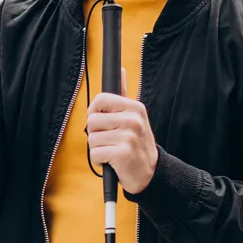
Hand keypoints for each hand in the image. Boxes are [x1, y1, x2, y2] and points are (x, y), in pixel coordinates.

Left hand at [86, 68, 158, 194]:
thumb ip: (124, 94)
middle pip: (92, 120)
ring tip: (113, 151)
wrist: (150, 173)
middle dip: (96, 133)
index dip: (95, 112)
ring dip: (98, 148)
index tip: (102, 122)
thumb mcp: (134, 117)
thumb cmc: (136, 144)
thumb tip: (121, 69)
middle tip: (112, 141)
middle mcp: (133, 119)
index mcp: (135, 107)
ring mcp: (129, 136)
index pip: (100, 99)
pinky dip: (99, 160)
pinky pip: (94, 153)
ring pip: (91, 138)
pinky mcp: (122, 153)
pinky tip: (112, 162)